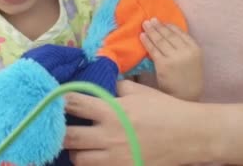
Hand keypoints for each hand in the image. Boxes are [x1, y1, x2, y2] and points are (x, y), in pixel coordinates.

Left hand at [64, 81, 206, 164]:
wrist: (191, 135)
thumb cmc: (164, 109)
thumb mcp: (139, 91)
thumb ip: (116, 87)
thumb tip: (102, 84)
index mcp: (110, 111)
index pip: (73, 103)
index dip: (57, 101)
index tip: (50, 99)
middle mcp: (108, 136)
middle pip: (68, 137)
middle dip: (57, 132)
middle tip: (54, 127)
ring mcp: (115, 158)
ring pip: (78, 159)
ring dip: (74, 152)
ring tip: (77, 145)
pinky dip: (91, 164)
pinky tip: (93, 157)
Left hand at [141, 18, 202, 100]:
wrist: (185, 96)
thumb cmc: (187, 78)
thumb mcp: (191, 60)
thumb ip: (183, 48)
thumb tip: (166, 33)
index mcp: (195, 48)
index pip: (180, 32)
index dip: (169, 26)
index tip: (161, 21)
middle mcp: (186, 51)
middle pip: (169, 35)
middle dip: (158, 26)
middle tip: (150, 20)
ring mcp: (175, 57)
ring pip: (160, 41)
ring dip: (151, 31)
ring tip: (145, 24)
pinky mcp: (163, 64)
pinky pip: (153, 50)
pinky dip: (146, 42)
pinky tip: (141, 36)